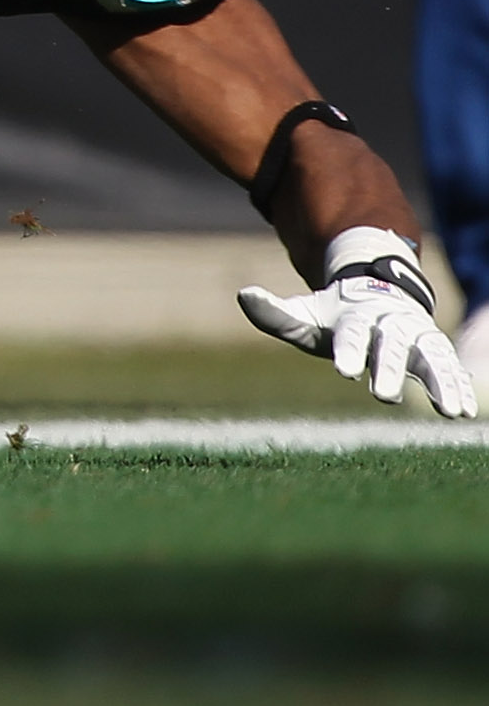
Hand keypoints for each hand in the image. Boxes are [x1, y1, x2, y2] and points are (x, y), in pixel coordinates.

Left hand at [239, 226, 475, 415]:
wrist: (376, 292)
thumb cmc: (334, 315)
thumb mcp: (304, 314)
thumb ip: (275, 313)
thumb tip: (243, 294)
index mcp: (355, 315)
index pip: (352, 333)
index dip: (349, 350)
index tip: (345, 371)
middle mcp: (391, 322)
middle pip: (392, 344)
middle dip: (389, 369)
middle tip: (384, 397)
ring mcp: (418, 335)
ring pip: (432, 356)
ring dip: (441, 382)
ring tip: (449, 412)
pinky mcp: (435, 349)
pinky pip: (450, 368)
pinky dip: (458, 386)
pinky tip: (463, 412)